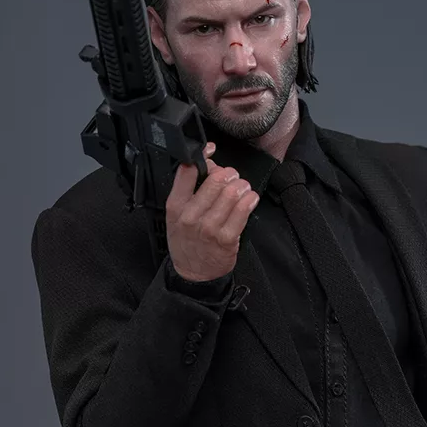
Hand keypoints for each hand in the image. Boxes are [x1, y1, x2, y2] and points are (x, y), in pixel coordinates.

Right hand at [166, 141, 258, 281]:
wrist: (193, 274)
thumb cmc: (186, 241)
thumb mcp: (176, 214)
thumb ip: (188, 188)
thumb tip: (209, 160)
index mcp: (176, 205)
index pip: (187, 170)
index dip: (204, 155)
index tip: (211, 152)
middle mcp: (191, 216)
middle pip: (216, 179)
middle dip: (230, 174)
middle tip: (233, 178)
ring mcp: (210, 228)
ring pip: (232, 193)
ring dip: (242, 186)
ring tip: (242, 189)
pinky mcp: (227, 239)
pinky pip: (243, 210)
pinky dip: (250, 200)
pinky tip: (249, 200)